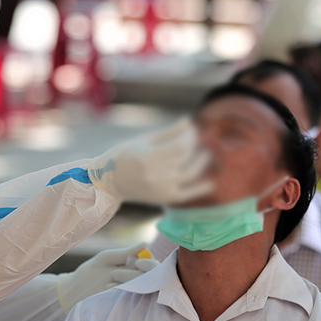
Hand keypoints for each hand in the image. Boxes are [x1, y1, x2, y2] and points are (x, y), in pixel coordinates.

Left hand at [56, 243, 158, 311]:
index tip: (137, 262)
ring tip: (107, 282)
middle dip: (133, 275)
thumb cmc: (91, 272)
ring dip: (126, 283)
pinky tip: (107, 289)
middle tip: (113, 274)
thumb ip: (126, 252)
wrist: (75, 291)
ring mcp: (133, 293)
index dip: (150, 264)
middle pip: (150, 277)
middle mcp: (137, 280)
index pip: (153, 265)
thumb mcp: (107, 259)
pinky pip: (133, 298)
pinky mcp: (126, 303)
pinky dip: (122, 292)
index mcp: (135, 266)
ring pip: (142, 288)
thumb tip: (146, 243)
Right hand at [87, 118, 212, 205]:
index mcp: (147, 157)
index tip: (193, 129)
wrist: (109, 182)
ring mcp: (160, 188)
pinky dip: (200, 189)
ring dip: (201, 163)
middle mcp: (154, 174)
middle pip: (184, 158)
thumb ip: (168, 133)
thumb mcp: (143, 140)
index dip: (189, 136)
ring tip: (207, 154)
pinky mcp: (163, 198)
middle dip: (195, 146)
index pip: (178, 146)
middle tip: (200, 139)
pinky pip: (187, 194)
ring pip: (189, 173)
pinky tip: (211, 182)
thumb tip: (189, 121)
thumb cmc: (125, 156)